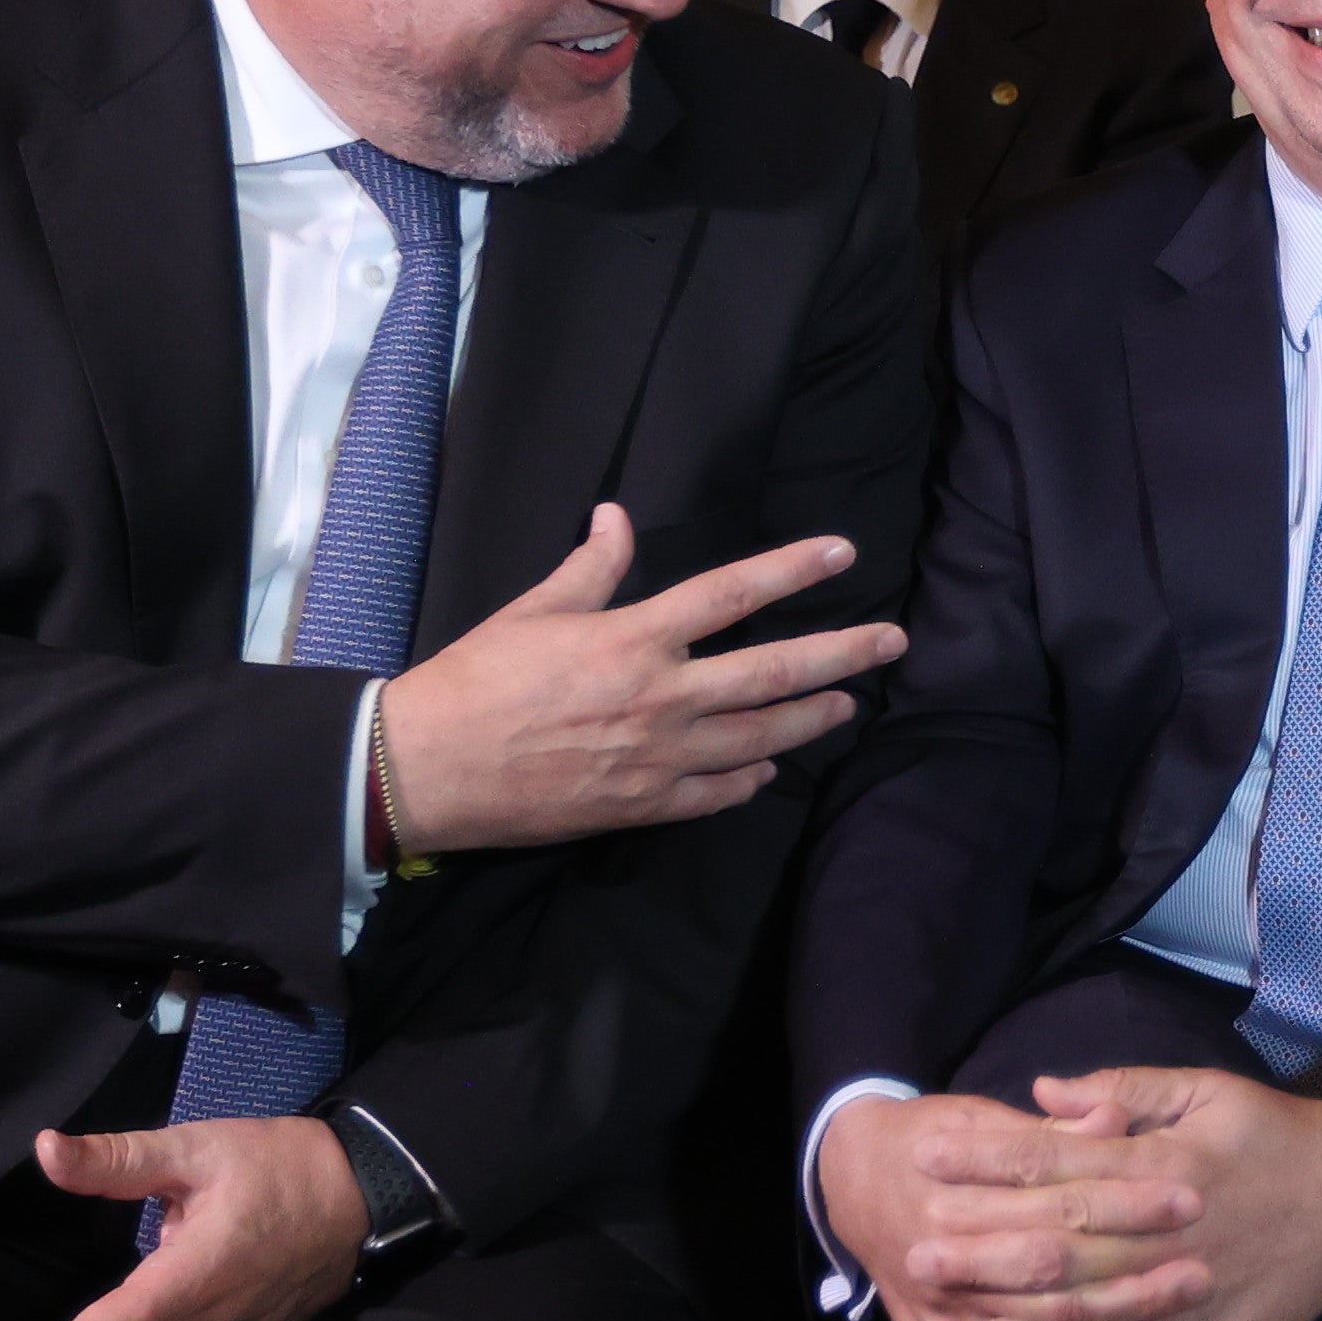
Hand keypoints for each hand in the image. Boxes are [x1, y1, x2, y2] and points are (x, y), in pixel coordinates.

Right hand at [374, 510, 904, 856]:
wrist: (428, 769)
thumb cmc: (473, 681)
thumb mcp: (533, 610)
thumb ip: (591, 567)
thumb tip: (616, 515)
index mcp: (635, 639)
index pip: (734, 594)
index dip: (794, 569)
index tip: (844, 552)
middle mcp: (661, 697)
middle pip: (774, 672)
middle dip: (842, 653)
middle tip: (893, 642)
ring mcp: (659, 758)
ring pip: (760, 737)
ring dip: (813, 718)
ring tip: (848, 703)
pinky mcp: (643, 805)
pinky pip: (717, 793)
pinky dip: (750, 777)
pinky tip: (771, 767)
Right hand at [813, 1087, 1204, 1320]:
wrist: (856, 1174)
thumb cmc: (940, 1142)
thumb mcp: (988, 1117)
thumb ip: (1054, 1128)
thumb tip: (1115, 1118)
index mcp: (968, 1197)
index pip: (1063, 1205)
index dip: (1130, 1202)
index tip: (1192, 1199)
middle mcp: (952, 1266)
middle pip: (1055, 1283)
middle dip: (1134, 1284)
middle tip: (1202, 1278)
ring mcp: (943, 1318)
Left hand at [953, 1069, 1321, 1320]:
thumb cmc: (1277, 1134)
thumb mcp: (1205, 1090)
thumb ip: (1123, 1089)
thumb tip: (1042, 1094)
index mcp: (1163, 1170)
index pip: (1057, 1167)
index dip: (988, 1166)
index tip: (928, 1164)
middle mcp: (1168, 1244)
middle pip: (1058, 1256)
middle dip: (981, 1260)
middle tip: (915, 1262)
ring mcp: (1191, 1307)